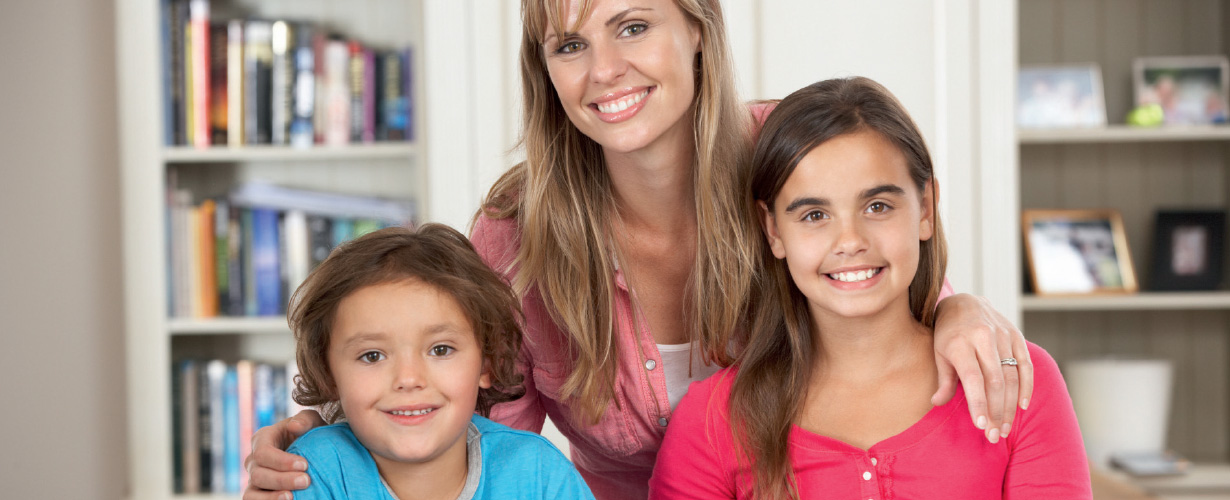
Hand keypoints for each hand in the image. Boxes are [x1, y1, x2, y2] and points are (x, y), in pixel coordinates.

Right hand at [242, 409, 325, 499]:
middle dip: (282, 479)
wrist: (314, 451)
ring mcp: (253, 479)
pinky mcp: (257, 494)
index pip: (263, 452)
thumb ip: (305, 419)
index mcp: (262, 439)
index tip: (305, 464)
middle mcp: (253, 460)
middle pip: (258, 474)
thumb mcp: (311, 422)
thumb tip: (294, 426)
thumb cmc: (310, 434)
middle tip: (306, 481)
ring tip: (292, 497)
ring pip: (251, 493)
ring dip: (272, 497)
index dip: (281, 461)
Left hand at [929, 294, 1033, 443]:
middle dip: (996, 411)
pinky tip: (1022, 406)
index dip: (978, 403)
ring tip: (1004, 428)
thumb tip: (937, 403)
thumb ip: (944, 379)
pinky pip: (1026, 365)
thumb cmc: (948, 333)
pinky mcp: (1016, 336)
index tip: (981, 425)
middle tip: (994, 435)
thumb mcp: (939, 353)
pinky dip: (1026, 386)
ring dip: (1010, 406)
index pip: (973, 378)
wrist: (964, 303)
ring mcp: (1002, 336)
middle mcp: (983, 338)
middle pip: (995, 381)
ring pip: (1011, 376)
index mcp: (960, 343)